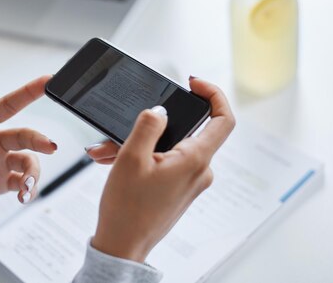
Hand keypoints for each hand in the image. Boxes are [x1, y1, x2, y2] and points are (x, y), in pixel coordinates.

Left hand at [0, 75, 56, 204]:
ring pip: (28, 162)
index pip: (9, 104)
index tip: (49, 80)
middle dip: (40, 140)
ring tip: (26, 185)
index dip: (29, 92)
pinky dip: (27, 190)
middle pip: (25, 136)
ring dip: (34, 172)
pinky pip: (20, 185)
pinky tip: (23, 196)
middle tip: (50, 146)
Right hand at [91, 77, 234, 261]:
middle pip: (187, 131)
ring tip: (108, 152)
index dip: (214, 94)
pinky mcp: (179, 189)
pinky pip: (165, 162)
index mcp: (195, 160)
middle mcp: (199, 171)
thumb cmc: (127, 209)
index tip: (193, 84)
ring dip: (140, 143)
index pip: (224, 119)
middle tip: (125, 126)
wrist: (122, 248)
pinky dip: (143, 157)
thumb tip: (160, 111)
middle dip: (153, 124)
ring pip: (170, 147)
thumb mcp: (131, 158)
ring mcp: (190, 181)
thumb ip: (148, 126)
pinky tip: (115, 161)